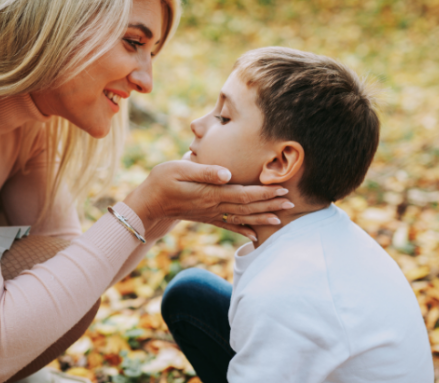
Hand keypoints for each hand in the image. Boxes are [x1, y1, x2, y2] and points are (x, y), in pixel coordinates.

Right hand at [124, 160, 291, 239]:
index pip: (243, 194)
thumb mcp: (180, 169)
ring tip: (280, 218)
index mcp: (211, 193)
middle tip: (290, 203)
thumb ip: (205, 171)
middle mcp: (214, 206)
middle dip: (269, 205)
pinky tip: (255, 235)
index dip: (264, 193)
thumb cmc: (162, 181)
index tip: (282, 190)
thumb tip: (229, 174)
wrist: (148, 204)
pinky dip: (243, 230)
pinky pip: (228, 225)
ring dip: (261, 217)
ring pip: (241, 217)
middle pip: (247, 207)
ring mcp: (210, 214)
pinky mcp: (206, 217)